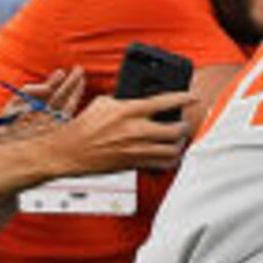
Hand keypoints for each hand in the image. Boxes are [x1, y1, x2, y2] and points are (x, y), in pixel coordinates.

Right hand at [56, 89, 200, 173]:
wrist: (68, 152)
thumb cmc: (83, 127)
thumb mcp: (102, 103)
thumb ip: (124, 100)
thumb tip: (139, 100)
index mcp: (128, 111)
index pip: (164, 102)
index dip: (183, 98)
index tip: (194, 97)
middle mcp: (136, 130)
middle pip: (176, 129)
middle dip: (184, 126)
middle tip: (183, 123)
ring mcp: (137, 149)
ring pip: (173, 149)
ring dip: (180, 144)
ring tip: (178, 140)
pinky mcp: (134, 164)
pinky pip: (162, 165)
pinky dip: (170, 160)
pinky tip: (169, 155)